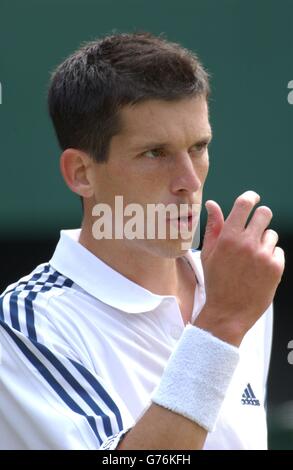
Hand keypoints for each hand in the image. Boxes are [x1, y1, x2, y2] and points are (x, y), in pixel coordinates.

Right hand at [195, 191, 284, 345]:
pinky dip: (271, 257)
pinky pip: (278, 251)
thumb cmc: (216, 283)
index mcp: (228, 238)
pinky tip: (259, 269)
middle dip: (260, 218)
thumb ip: (213, 226)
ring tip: (252, 259)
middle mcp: (247, 243)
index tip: (252, 198)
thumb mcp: (208, 253)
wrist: (228, 312)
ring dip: (264, 242)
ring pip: (271, 234)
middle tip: (254, 230)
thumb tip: (212, 205)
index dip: (250, 197)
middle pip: (264, 214)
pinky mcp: (276, 267)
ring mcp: (263, 255)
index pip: (244, 204)